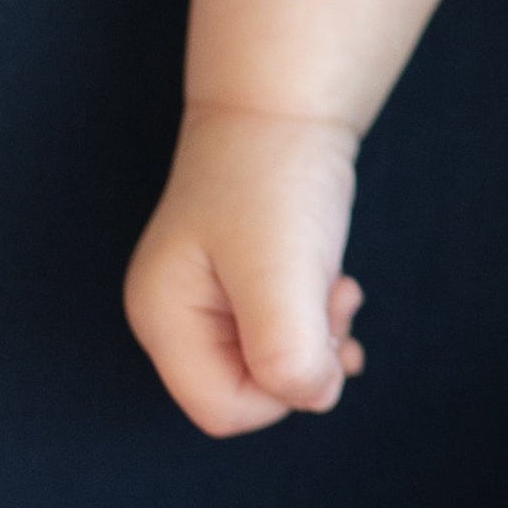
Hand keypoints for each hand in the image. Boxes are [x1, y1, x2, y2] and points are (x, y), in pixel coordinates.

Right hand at [124, 103, 367, 434]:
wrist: (286, 100)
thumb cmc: (275, 177)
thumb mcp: (281, 269)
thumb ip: (287, 350)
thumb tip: (314, 396)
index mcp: (163, 316)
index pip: (222, 408)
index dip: (283, 391)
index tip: (323, 330)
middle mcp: (176, 314)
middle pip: (247, 388)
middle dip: (303, 360)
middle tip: (340, 304)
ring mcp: (207, 297)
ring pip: (271, 361)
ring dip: (317, 338)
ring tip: (343, 291)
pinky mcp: (242, 280)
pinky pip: (281, 331)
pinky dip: (316, 322)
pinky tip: (340, 292)